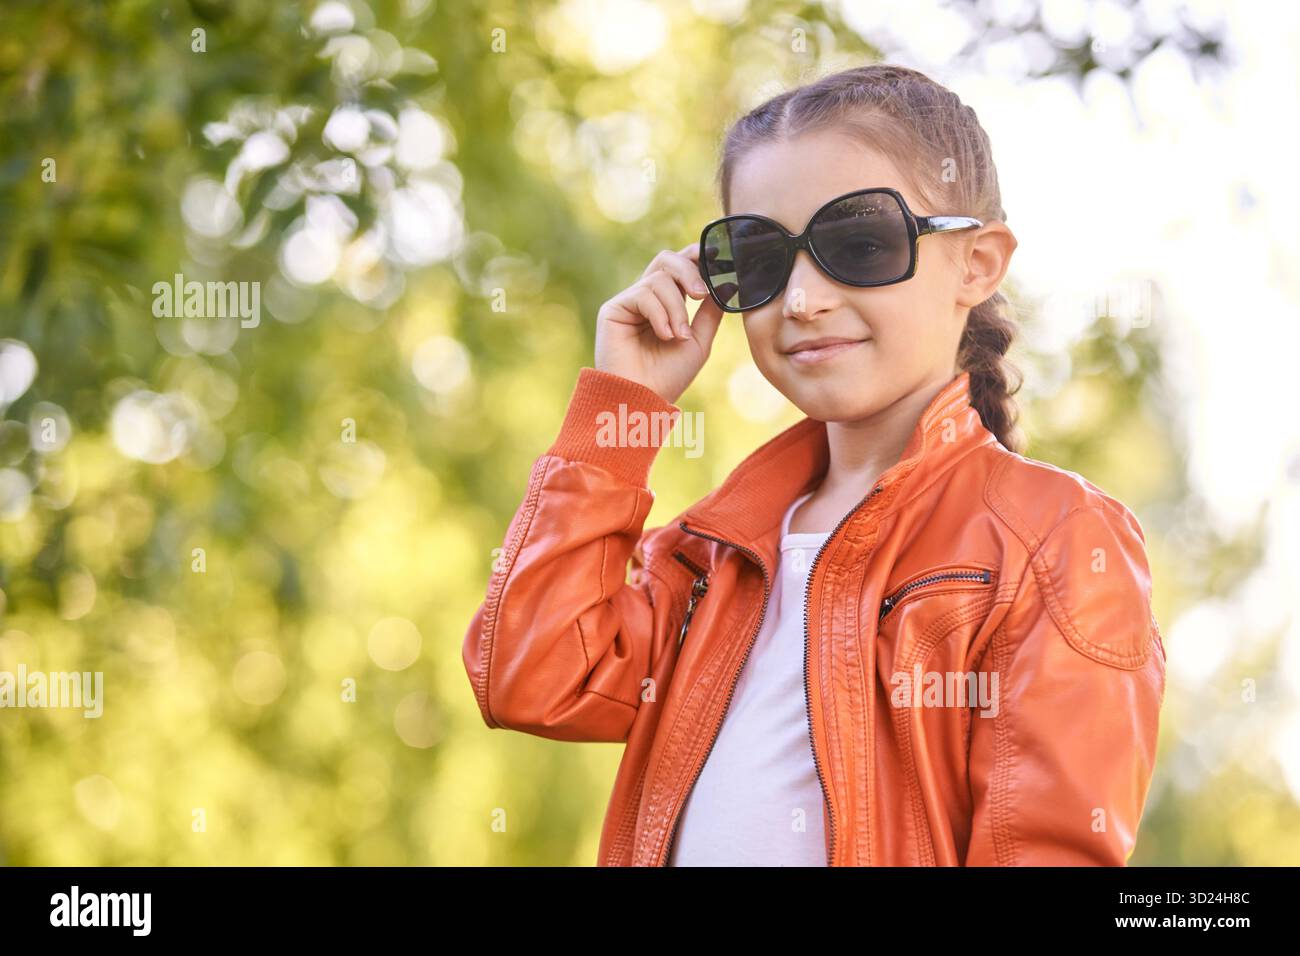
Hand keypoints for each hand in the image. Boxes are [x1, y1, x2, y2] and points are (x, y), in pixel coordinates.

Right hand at [593, 242, 732, 405]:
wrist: (644, 399)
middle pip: (667, 260)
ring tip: (679, 336)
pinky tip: (664, 336)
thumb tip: (727, 280)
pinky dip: (661, 314)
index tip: (718, 260)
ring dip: (677, 307)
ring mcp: (628, 302)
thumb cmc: (669, 376)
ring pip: (659, 278)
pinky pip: (644, 294)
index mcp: (666, 302)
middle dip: (689, 271)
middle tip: (702, 294)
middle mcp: (646, 298)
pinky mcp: (613, 309)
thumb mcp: (699, 340)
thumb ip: (710, 310)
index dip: (696, 257)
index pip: (680, 266)